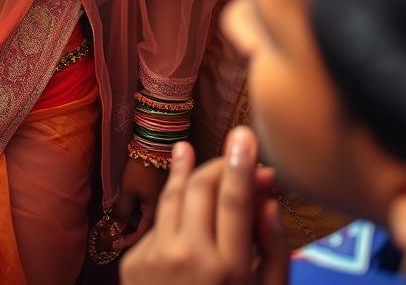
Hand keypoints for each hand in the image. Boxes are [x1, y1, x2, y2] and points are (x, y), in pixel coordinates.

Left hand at [113, 154, 167, 248]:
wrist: (154, 146)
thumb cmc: (140, 169)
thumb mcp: (128, 191)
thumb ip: (121, 212)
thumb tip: (114, 231)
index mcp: (156, 214)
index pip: (140, 236)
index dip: (126, 241)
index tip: (113, 243)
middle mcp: (161, 212)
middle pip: (144, 229)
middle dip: (128, 230)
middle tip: (112, 228)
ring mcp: (161, 203)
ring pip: (145, 218)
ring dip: (132, 219)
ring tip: (117, 216)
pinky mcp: (158, 194)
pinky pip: (147, 208)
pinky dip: (137, 210)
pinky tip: (127, 205)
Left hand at [119, 130, 289, 284]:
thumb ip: (273, 251)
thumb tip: (268, 199)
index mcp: (229, 270)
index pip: (235, 200)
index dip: (241, 163)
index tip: (245, 134)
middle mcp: (188, 256)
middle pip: (201, 188)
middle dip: (219, 165)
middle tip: (234, 151)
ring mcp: (155, 256)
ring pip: (172, 196)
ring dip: (183, 171)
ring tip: (185, 151)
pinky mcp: (132, 260)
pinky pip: (158, 225)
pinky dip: (173, 214)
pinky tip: (177, 205)